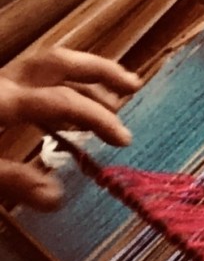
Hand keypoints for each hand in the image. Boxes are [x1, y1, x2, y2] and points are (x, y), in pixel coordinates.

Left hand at [0, 47, 141, 208]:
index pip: (63, 100)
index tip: (125, 140)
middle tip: (134, 85)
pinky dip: (61, 94)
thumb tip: (56, 196)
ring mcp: (0, 86)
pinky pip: (34, 86)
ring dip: (84, 83)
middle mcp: (4, 84)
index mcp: (2, 101)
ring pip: (48, 71)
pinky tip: (75, 117)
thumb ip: (15, 182)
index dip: (97, 117)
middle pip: (58, 63)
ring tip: (115, 101)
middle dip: (99, 71)